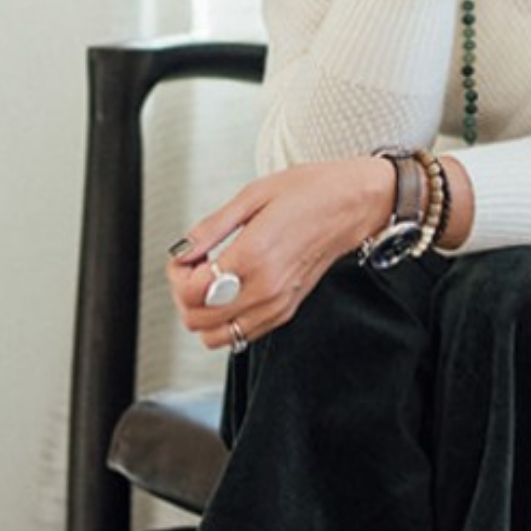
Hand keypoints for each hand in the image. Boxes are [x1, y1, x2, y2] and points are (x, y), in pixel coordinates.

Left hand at [165, 157, 398, 350]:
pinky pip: (241, 335)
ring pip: (216, 336)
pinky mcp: (286, 310)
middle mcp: (266, 288)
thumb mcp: (253, 195)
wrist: (353, 205)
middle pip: (197, 319)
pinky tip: (230, 290)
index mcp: (254, 256)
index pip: (192, 291)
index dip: (176, 273)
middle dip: (183, 294)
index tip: (184, 256)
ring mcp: (277, 304)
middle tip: (192, 268)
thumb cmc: (313, 193)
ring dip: (202, 313)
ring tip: (209, 282)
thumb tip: (182, 248)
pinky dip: (225, 320)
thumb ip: (211, 227)